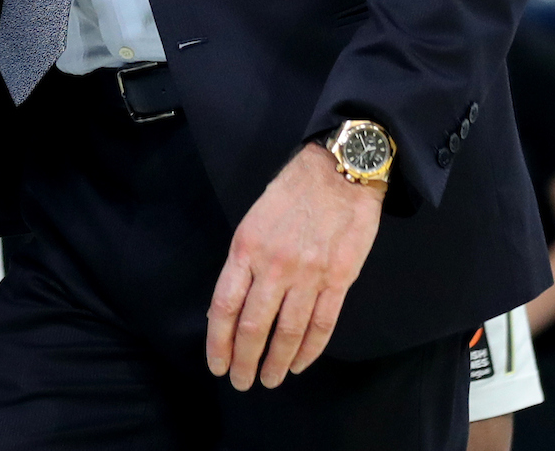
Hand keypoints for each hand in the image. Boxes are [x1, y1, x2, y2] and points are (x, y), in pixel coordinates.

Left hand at [208, 143, 384, 389]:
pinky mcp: (338, 279)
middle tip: (240, 382)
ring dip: (277, 362)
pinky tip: (299, 363)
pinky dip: (309, 349)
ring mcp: (308, 275)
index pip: (224, 305)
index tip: (216, 364)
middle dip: (244, 359)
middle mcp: (274, 265)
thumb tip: (227, 306)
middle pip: (253, 325)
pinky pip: (322, 325)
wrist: (338, 173)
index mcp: (246, 248)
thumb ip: (242, 263)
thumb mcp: (252, 220)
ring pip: (288, 332)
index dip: (218, 341)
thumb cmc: (290, 193)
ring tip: (270, 380)